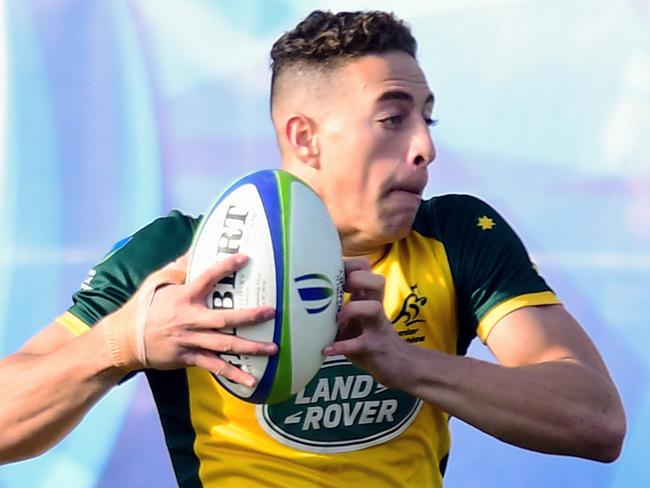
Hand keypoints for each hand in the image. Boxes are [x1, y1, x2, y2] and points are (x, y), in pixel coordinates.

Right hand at [101, 254, 276, 386]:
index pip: (207, 278)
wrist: (123, 341)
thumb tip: (194, 250)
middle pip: (224, 319)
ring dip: (250, 348)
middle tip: (271, 312)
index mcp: (183, 297)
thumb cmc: (143, 308)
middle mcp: (189, 320)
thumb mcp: (156, 282)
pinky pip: (215, 367)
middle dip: (249, 317)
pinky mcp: (189, 358)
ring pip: (224, 346)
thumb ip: (178, 268)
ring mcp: (190, 341)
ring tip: (273, 349)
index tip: (245, 258)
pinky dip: (233, 373)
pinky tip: (251, 380)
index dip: (225, 267)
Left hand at [323, 257, 409, 389]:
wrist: (400, 366)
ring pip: (374, 308)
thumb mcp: (354, 320)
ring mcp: (378, 327)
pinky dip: (342, 346)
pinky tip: (327, 349)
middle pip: (377, 281)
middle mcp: (375, 308)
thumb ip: (337, 308)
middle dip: (357, 279)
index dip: (350, 265)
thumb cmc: (369, 339)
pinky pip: (361, 343)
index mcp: (368, 299)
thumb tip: (301, 300)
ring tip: (335, 321)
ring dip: (352, 310)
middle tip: (340, 290)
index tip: (330, 272)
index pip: (366, 269)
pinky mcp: (376, 347)